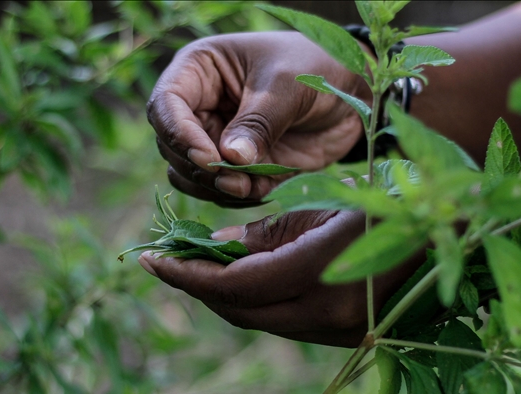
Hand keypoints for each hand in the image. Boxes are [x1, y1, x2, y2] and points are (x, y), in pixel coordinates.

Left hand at [137, 210, 425, 346]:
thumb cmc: (399, 196)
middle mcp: (328, 315)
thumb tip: (219, 245)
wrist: (463, 231)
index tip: (151, 259)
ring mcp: (341, 331)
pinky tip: (239, 275)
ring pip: (261, 319)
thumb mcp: (328, 198)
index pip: (233, 286)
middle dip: (196, 287)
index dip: (187, 275)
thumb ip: (270, 229)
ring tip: (194, 264)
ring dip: (223, 295)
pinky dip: (255, 300)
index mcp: (320, 273)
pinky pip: (286, 321)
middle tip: (164, 260)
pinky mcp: (347, 334)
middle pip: (240, 310)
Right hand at [146, 32, 369, 206]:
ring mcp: (214, 139)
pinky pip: (218, 192)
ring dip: (216, 189)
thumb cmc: (319, 68)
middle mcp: (199, 107)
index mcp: (200, 70)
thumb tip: (228, 159)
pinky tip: (264, 191)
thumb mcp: (288, 87)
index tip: (209, 158)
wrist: (354, 94)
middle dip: (202, 170)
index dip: (180, 135)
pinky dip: (237, 198)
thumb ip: (258, 123)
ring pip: (189, 176)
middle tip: (239, 182)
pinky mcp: (235, 167)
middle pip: (172, 147)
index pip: (166, 105)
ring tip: (252, 188)